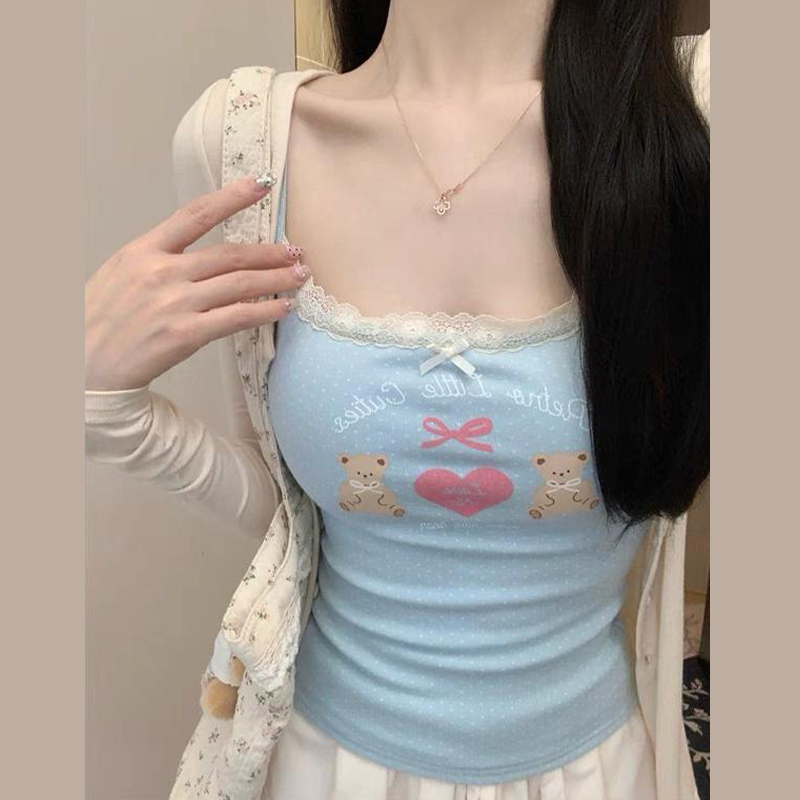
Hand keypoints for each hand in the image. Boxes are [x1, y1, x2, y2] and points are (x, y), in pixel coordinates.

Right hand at [85, 175, 308, 390]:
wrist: (84, 364)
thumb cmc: (103, 320)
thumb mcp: (122, 274)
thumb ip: (159, 260)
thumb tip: (203, 256)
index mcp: (144, 251)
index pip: (195, 214)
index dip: (231, 197)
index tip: (259, 185)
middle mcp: (161, 272)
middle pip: (229, 254)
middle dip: (269, 252)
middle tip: (295, 251)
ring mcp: (174, 303)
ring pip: (239, 284)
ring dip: (276, 279)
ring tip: (299, 277)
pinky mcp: (185, 334)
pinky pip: (236, 317)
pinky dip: (265, 311)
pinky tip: (283, 307)